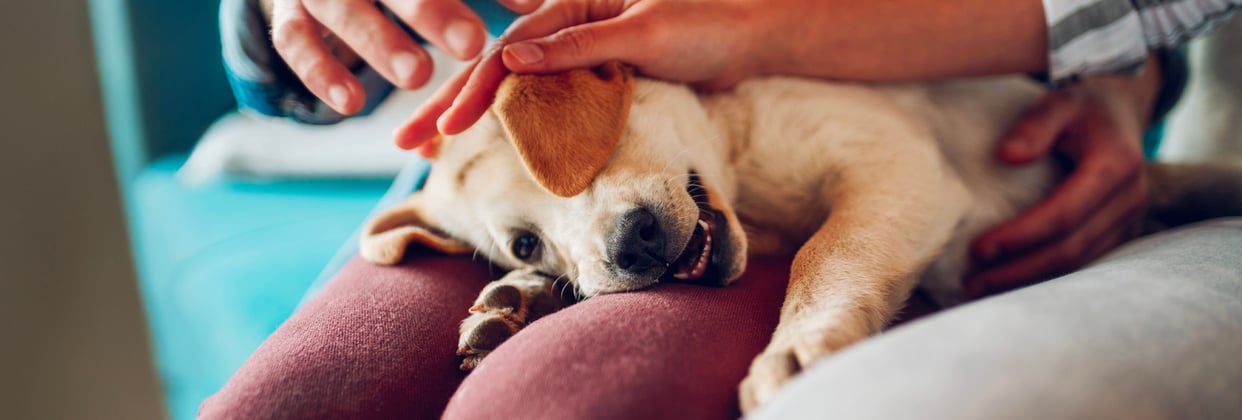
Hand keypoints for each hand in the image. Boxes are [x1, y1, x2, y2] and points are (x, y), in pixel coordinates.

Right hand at [266, 0, 541, 114]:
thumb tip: (535, 5)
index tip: (510, 19)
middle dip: (428, 9)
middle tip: (472, 45)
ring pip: (339, 7)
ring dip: (377, 42)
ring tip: (420, 77)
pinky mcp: (288, 14)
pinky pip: (294, 40)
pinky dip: (321, 70)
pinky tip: (353, 103)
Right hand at [394, 0, 771, 150]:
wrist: (752, 35)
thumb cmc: (707, 24)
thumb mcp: (643, 32)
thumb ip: (579, 46)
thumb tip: (512, 61)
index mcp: (574, 5)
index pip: (509, 52)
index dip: (472, 91)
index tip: (443, 129)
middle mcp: (570, 28)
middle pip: (496, 69)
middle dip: (449, 105)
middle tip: (405, 142)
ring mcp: (581, 55)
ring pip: (514, 88)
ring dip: (471, 115)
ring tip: (429, 146)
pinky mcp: (598, 78)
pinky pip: (545, 102)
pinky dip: (513, 121)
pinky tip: (488, 141)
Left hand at [964, 71, 1159, 296]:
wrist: (1121, 111)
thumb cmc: (1083, 106)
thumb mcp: (1060, 101)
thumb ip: (1036, 124)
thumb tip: (1008, 155)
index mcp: (1116, 166)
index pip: (1064, 215)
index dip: (1021, 236)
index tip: (979, 250)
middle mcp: (1129, 198)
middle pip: (1071, 248)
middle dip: (1020, 270)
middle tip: (973, 282)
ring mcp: (1129, 218)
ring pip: (1079, 262)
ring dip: (1031, 280)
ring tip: (984, 286)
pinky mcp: (1120, 229)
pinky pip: (1085, 260)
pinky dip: (1048, 275)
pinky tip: (1013, 281)